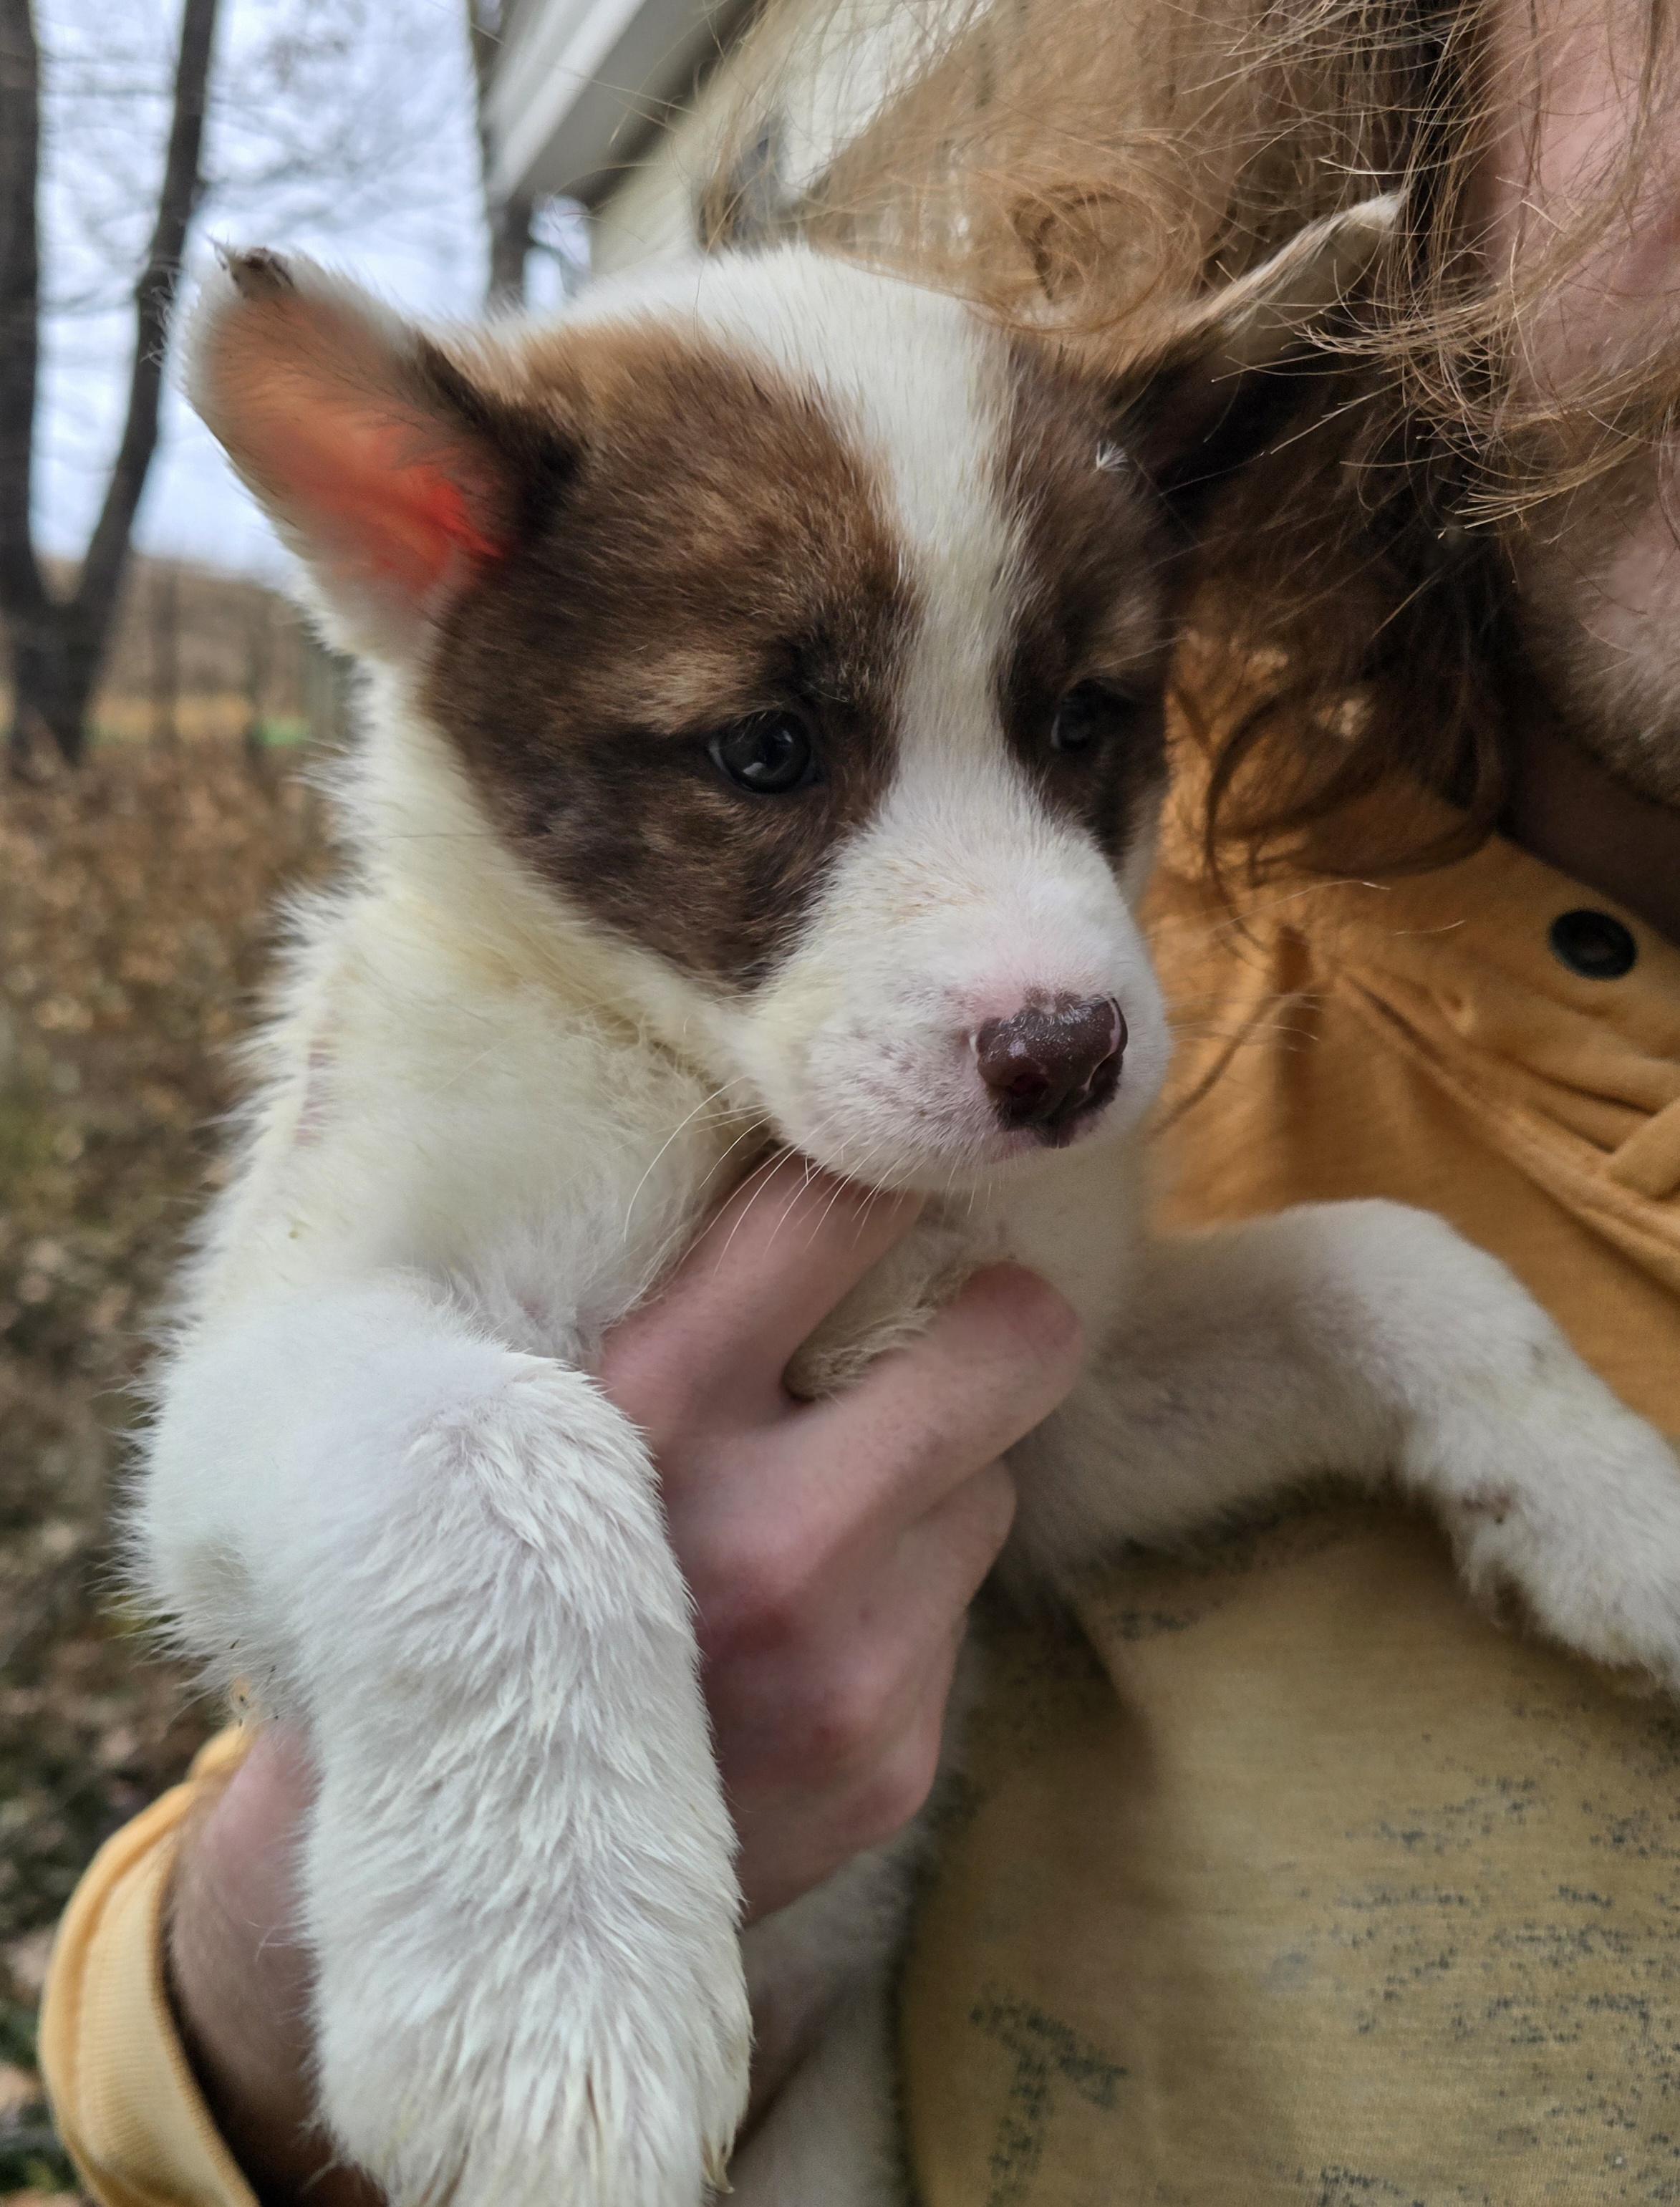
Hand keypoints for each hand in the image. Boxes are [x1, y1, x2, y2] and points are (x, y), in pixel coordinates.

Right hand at [165, 1159, 1081, 2198]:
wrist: (448, 1861)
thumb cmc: (477, 1580)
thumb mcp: (512, 1421)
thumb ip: (652, 1310)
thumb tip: (803, 1165)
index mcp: (639, 1422)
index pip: (824, 1219)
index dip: (887, 1165)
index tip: (909, 1153)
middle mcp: (761, 1543)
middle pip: (1008, 1347)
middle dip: (1002, 1321)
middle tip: (973, 1317)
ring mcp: (845, 1669)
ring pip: (990, 1486)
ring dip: (933, 1482)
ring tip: (822, 1519)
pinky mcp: (889, 1762)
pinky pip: (957, 1615)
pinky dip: (903, 1601)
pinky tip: (804, 1641)